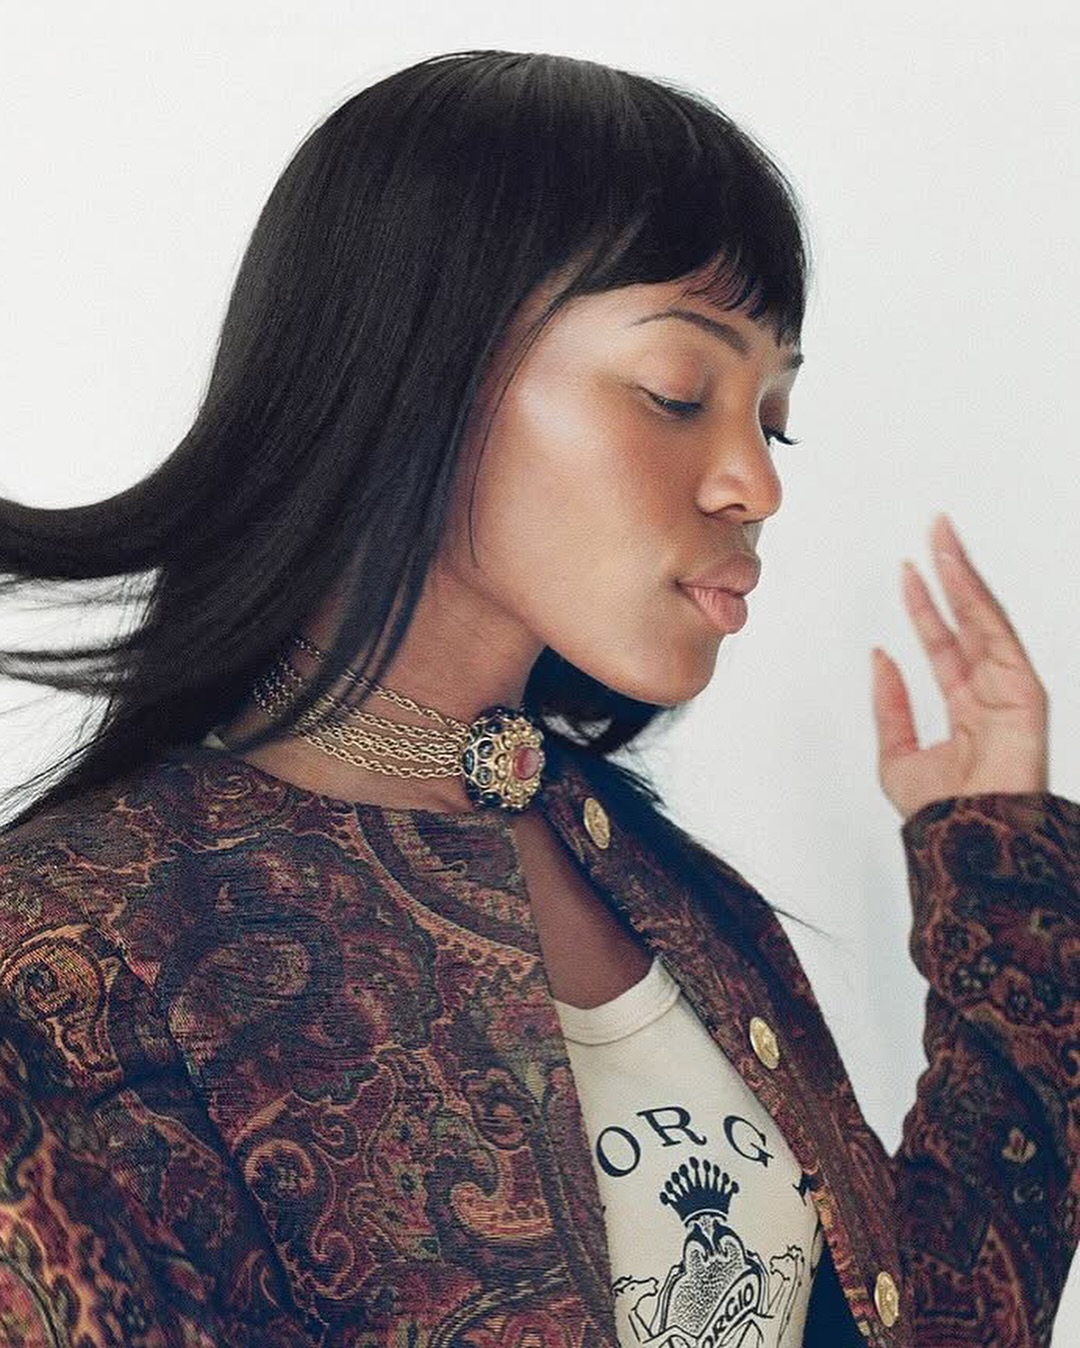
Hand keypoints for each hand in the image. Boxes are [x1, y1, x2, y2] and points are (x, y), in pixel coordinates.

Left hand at [871, 515, 1048, 819]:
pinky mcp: (1025, 690)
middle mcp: (990, 693)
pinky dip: (977, 600)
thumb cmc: (941, 814)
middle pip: (967, 620)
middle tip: (933, 532)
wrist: (967, 840)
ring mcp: (1009, 689)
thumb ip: (890, 705)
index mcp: (965, 709)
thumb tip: (880, 658)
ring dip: (963, 575)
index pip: (943, 644)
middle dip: (949, 575)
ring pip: (983, 618)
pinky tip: (959, 572)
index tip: (908, 572)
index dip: (924, 606)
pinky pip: (996, 633)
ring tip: (943, 537)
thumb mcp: (897, 755)